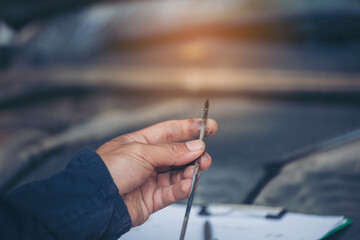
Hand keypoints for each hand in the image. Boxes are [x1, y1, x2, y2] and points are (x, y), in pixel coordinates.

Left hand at [96, 119, 217, 226]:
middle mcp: (146, 161)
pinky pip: (172, 192)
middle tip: (205, 155)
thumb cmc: (106, 170)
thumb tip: (195, 147)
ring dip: (190, 172)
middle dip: (194, 154)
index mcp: (140, 143)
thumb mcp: (141, 152)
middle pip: (177, 154)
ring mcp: (149, 180)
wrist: (94, 200)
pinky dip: (182, 188)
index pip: (170, 132)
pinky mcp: (151, 199)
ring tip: (197, 170)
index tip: (208, 126)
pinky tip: (188, 184)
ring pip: (177, 174)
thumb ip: (171, 151)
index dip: (190, 128)